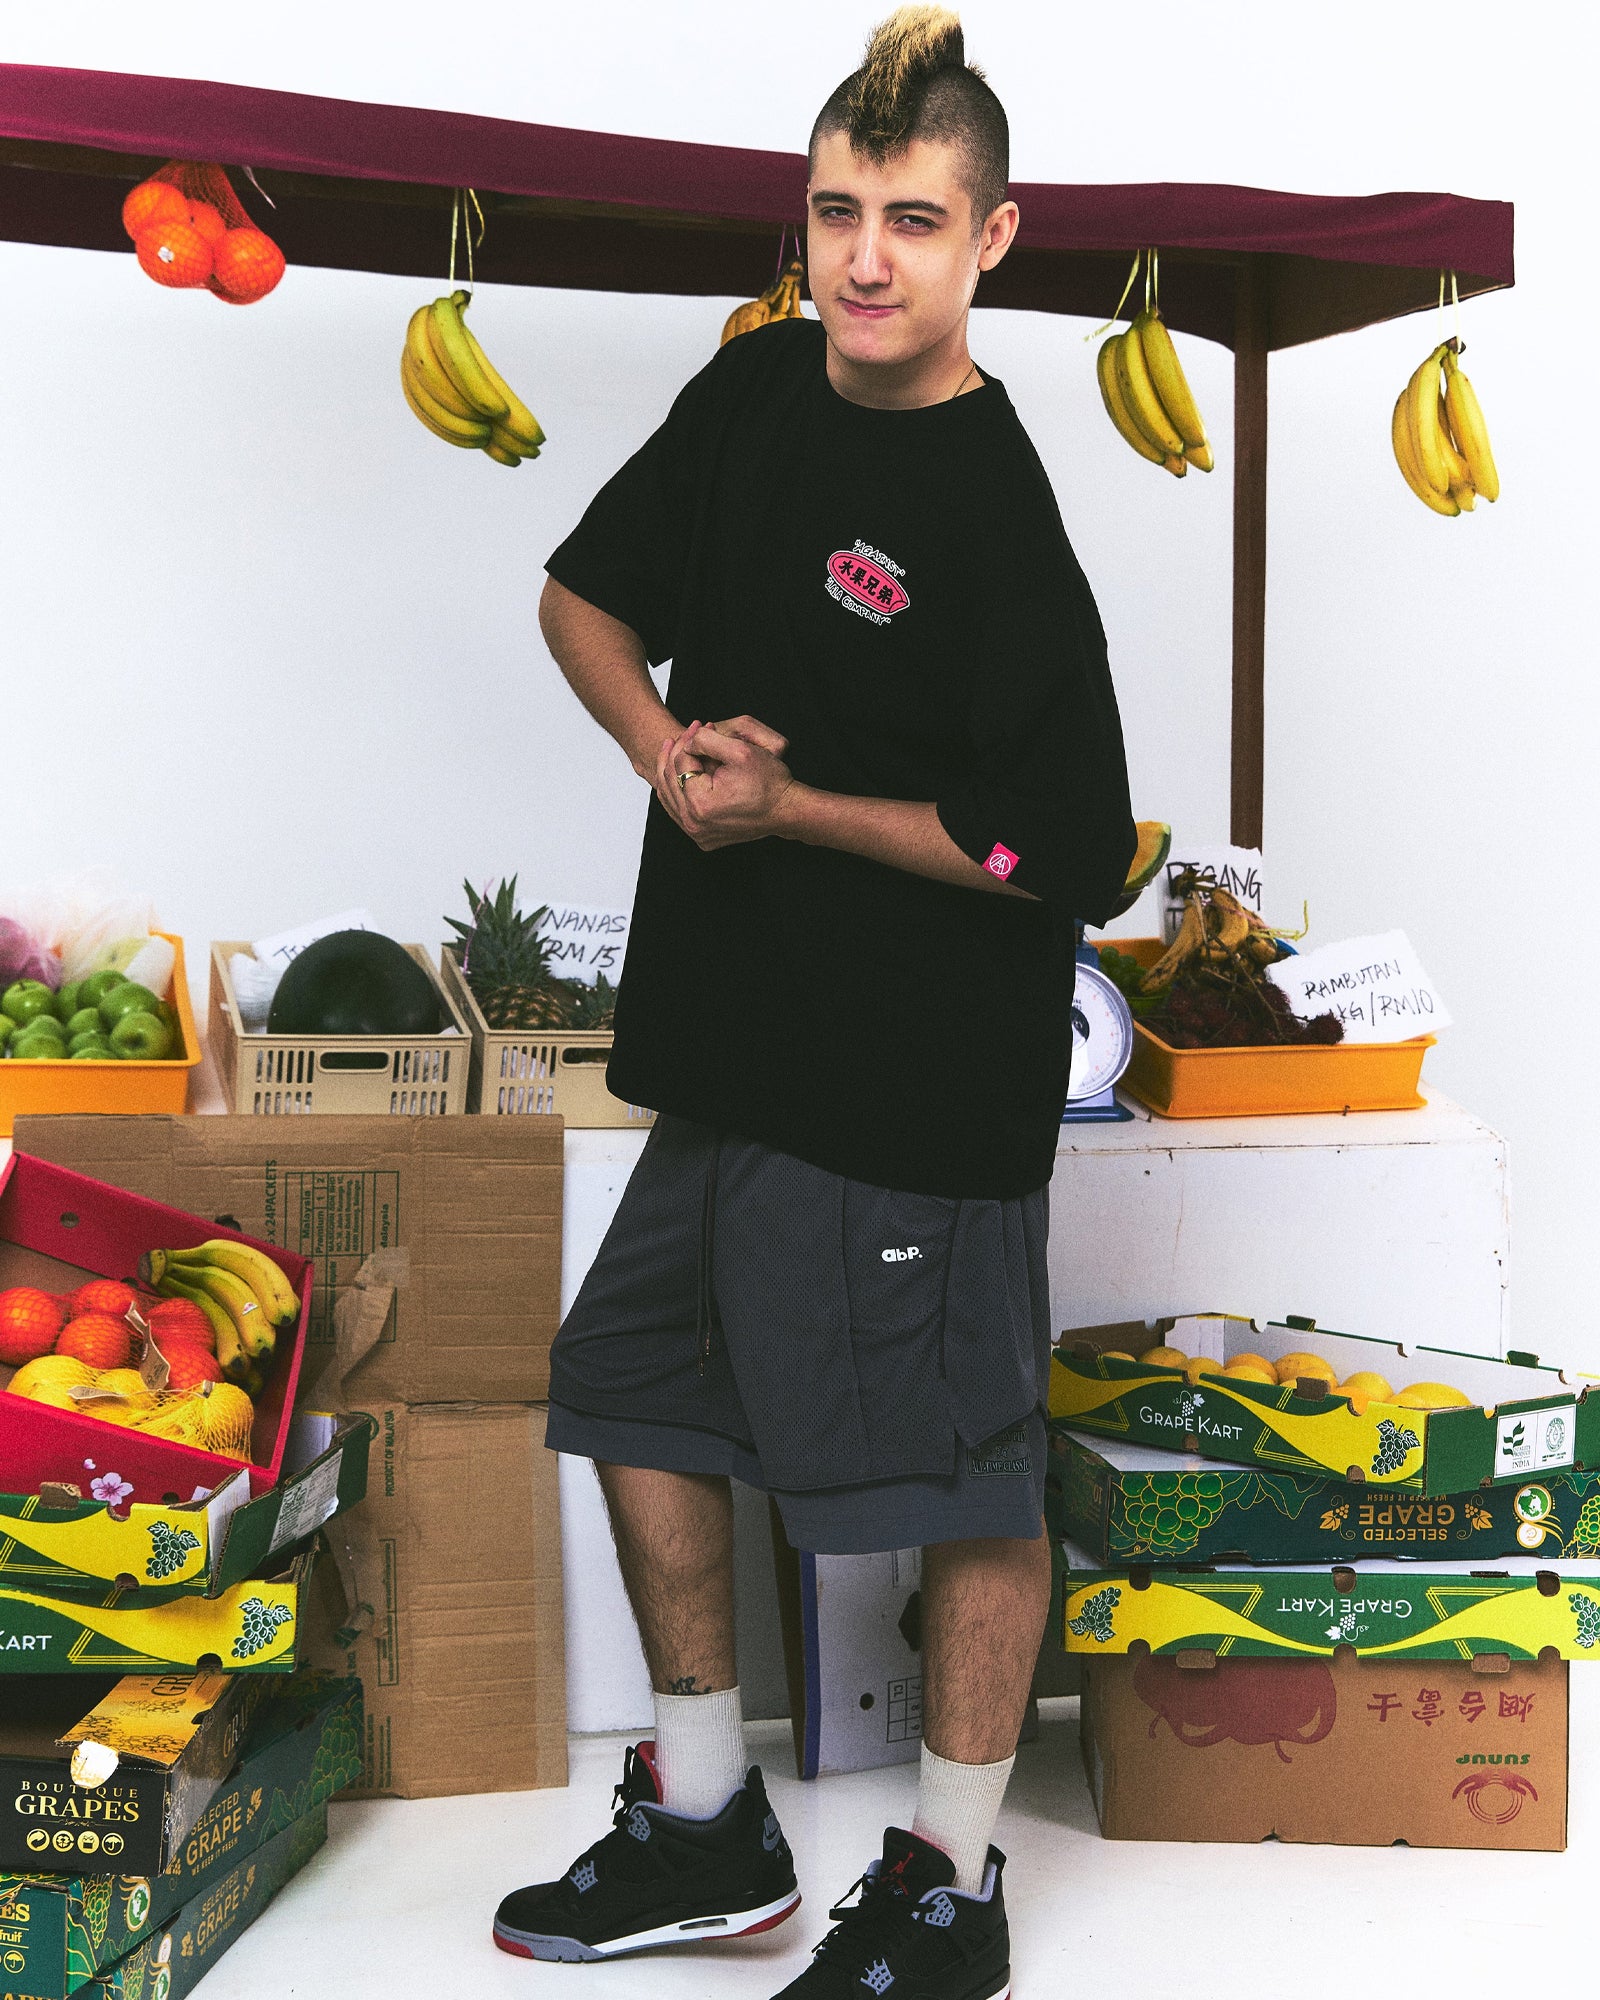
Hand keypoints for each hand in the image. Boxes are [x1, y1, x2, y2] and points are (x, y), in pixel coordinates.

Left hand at [654, 715, 798, 850]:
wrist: (785, 810)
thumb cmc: (768, 782)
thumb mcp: (740, 751)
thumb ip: (706, 740)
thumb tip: (687, 742)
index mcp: (700, 803)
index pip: (680, 764)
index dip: (686, 740)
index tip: (696, 725)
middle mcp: (695, 824)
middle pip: (670, 781)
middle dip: (674, 753)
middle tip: (680, 735)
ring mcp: (698, 835)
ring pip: (670, 798)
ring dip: (670, 772)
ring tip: (675, 750)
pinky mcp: (703, 839)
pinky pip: (680, 813)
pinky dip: (678, 792)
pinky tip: (682, 775)